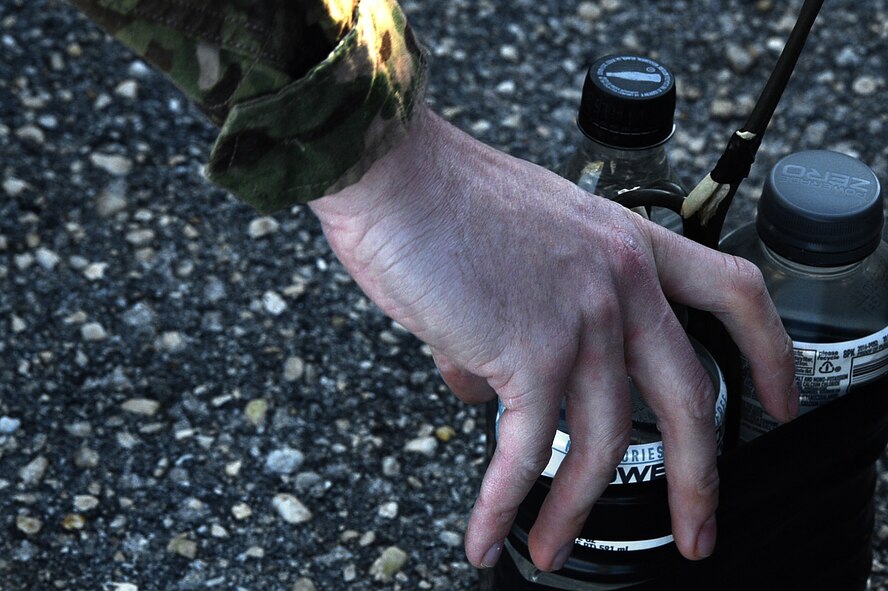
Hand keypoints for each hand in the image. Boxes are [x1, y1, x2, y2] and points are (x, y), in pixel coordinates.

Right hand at [309, 106, 797, 570]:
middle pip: (689, 399)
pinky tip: (489, 532)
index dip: (767, 354)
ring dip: (574, 509)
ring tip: (550, 546)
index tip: (778, 400)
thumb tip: (483, 386)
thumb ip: (519, 320)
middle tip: (696, 530)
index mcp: (626, 244)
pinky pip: (526, 450)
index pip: (733, 292)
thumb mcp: (516, 246)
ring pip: (602, 442)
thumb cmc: (443, 195)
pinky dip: (505, 503)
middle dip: (699, 481)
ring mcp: (581, 317)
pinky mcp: (528, 351)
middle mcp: (619, 281)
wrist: (395, 171)